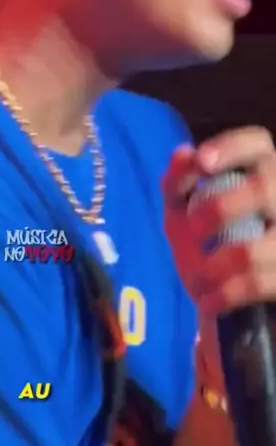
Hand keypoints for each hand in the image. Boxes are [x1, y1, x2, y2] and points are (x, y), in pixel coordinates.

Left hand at [163, 127, 275, 316]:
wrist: (230, 302)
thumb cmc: (207, 243)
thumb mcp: (183, 212)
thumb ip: (178, 184)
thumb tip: (183, 153)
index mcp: (262, 172)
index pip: (258, 143)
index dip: (232, 148)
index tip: (202, 162)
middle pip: (266, 189)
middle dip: (221, 207)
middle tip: (193, 228)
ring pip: (255, 248)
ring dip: (216, 265)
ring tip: (199, 277)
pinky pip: (258, 284)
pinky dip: (226, 294)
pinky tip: (210, 301)